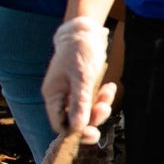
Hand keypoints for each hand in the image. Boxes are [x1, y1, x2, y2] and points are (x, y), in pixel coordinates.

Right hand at [41, 17, 114, 143]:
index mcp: (53, 95)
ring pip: (87, 111)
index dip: (74, 131)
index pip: (59, 124)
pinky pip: (94, 100)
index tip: (91, 132)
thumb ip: (80, 103)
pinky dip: (103, 96)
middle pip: (75, 120)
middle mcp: (61, 96)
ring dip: (101, 105)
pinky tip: (110, 86)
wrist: (86, 31)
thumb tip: (77, 128)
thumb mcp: (83, 78)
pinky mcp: (84, 88)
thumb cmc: (80, 52)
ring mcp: (73, 92)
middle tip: (104, 109)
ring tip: (108, 91)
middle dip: (92, 118)